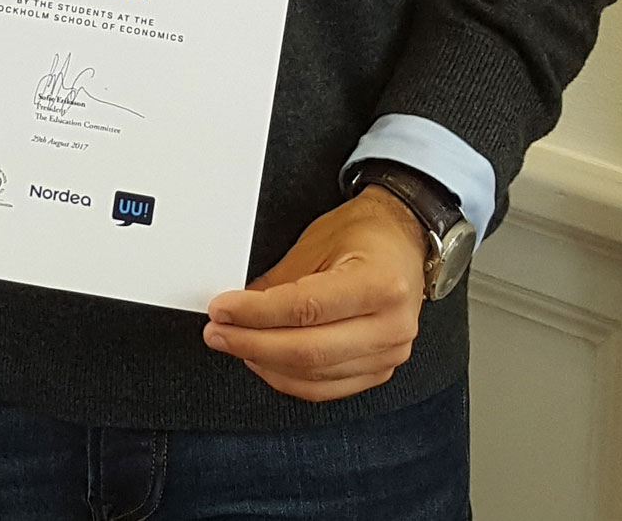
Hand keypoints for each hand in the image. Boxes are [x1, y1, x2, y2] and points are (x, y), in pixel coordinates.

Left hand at [202, 186, 427, 402]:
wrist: (402, 240)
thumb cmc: (364, 233)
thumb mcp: (317, 242)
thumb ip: (279, 280)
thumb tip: (239, 309)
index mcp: (380, 284)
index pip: (305, 308)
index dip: (256, 313)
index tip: (222, 309)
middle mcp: (391, 324)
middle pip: (309, 350)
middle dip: (253, 343)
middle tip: (218, 333)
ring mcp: (389, 353)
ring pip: (315, 375)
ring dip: (267, 364)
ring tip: (236, 344)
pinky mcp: (380, 370)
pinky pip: (328, 388)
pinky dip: (290, 379)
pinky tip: (266, 362)